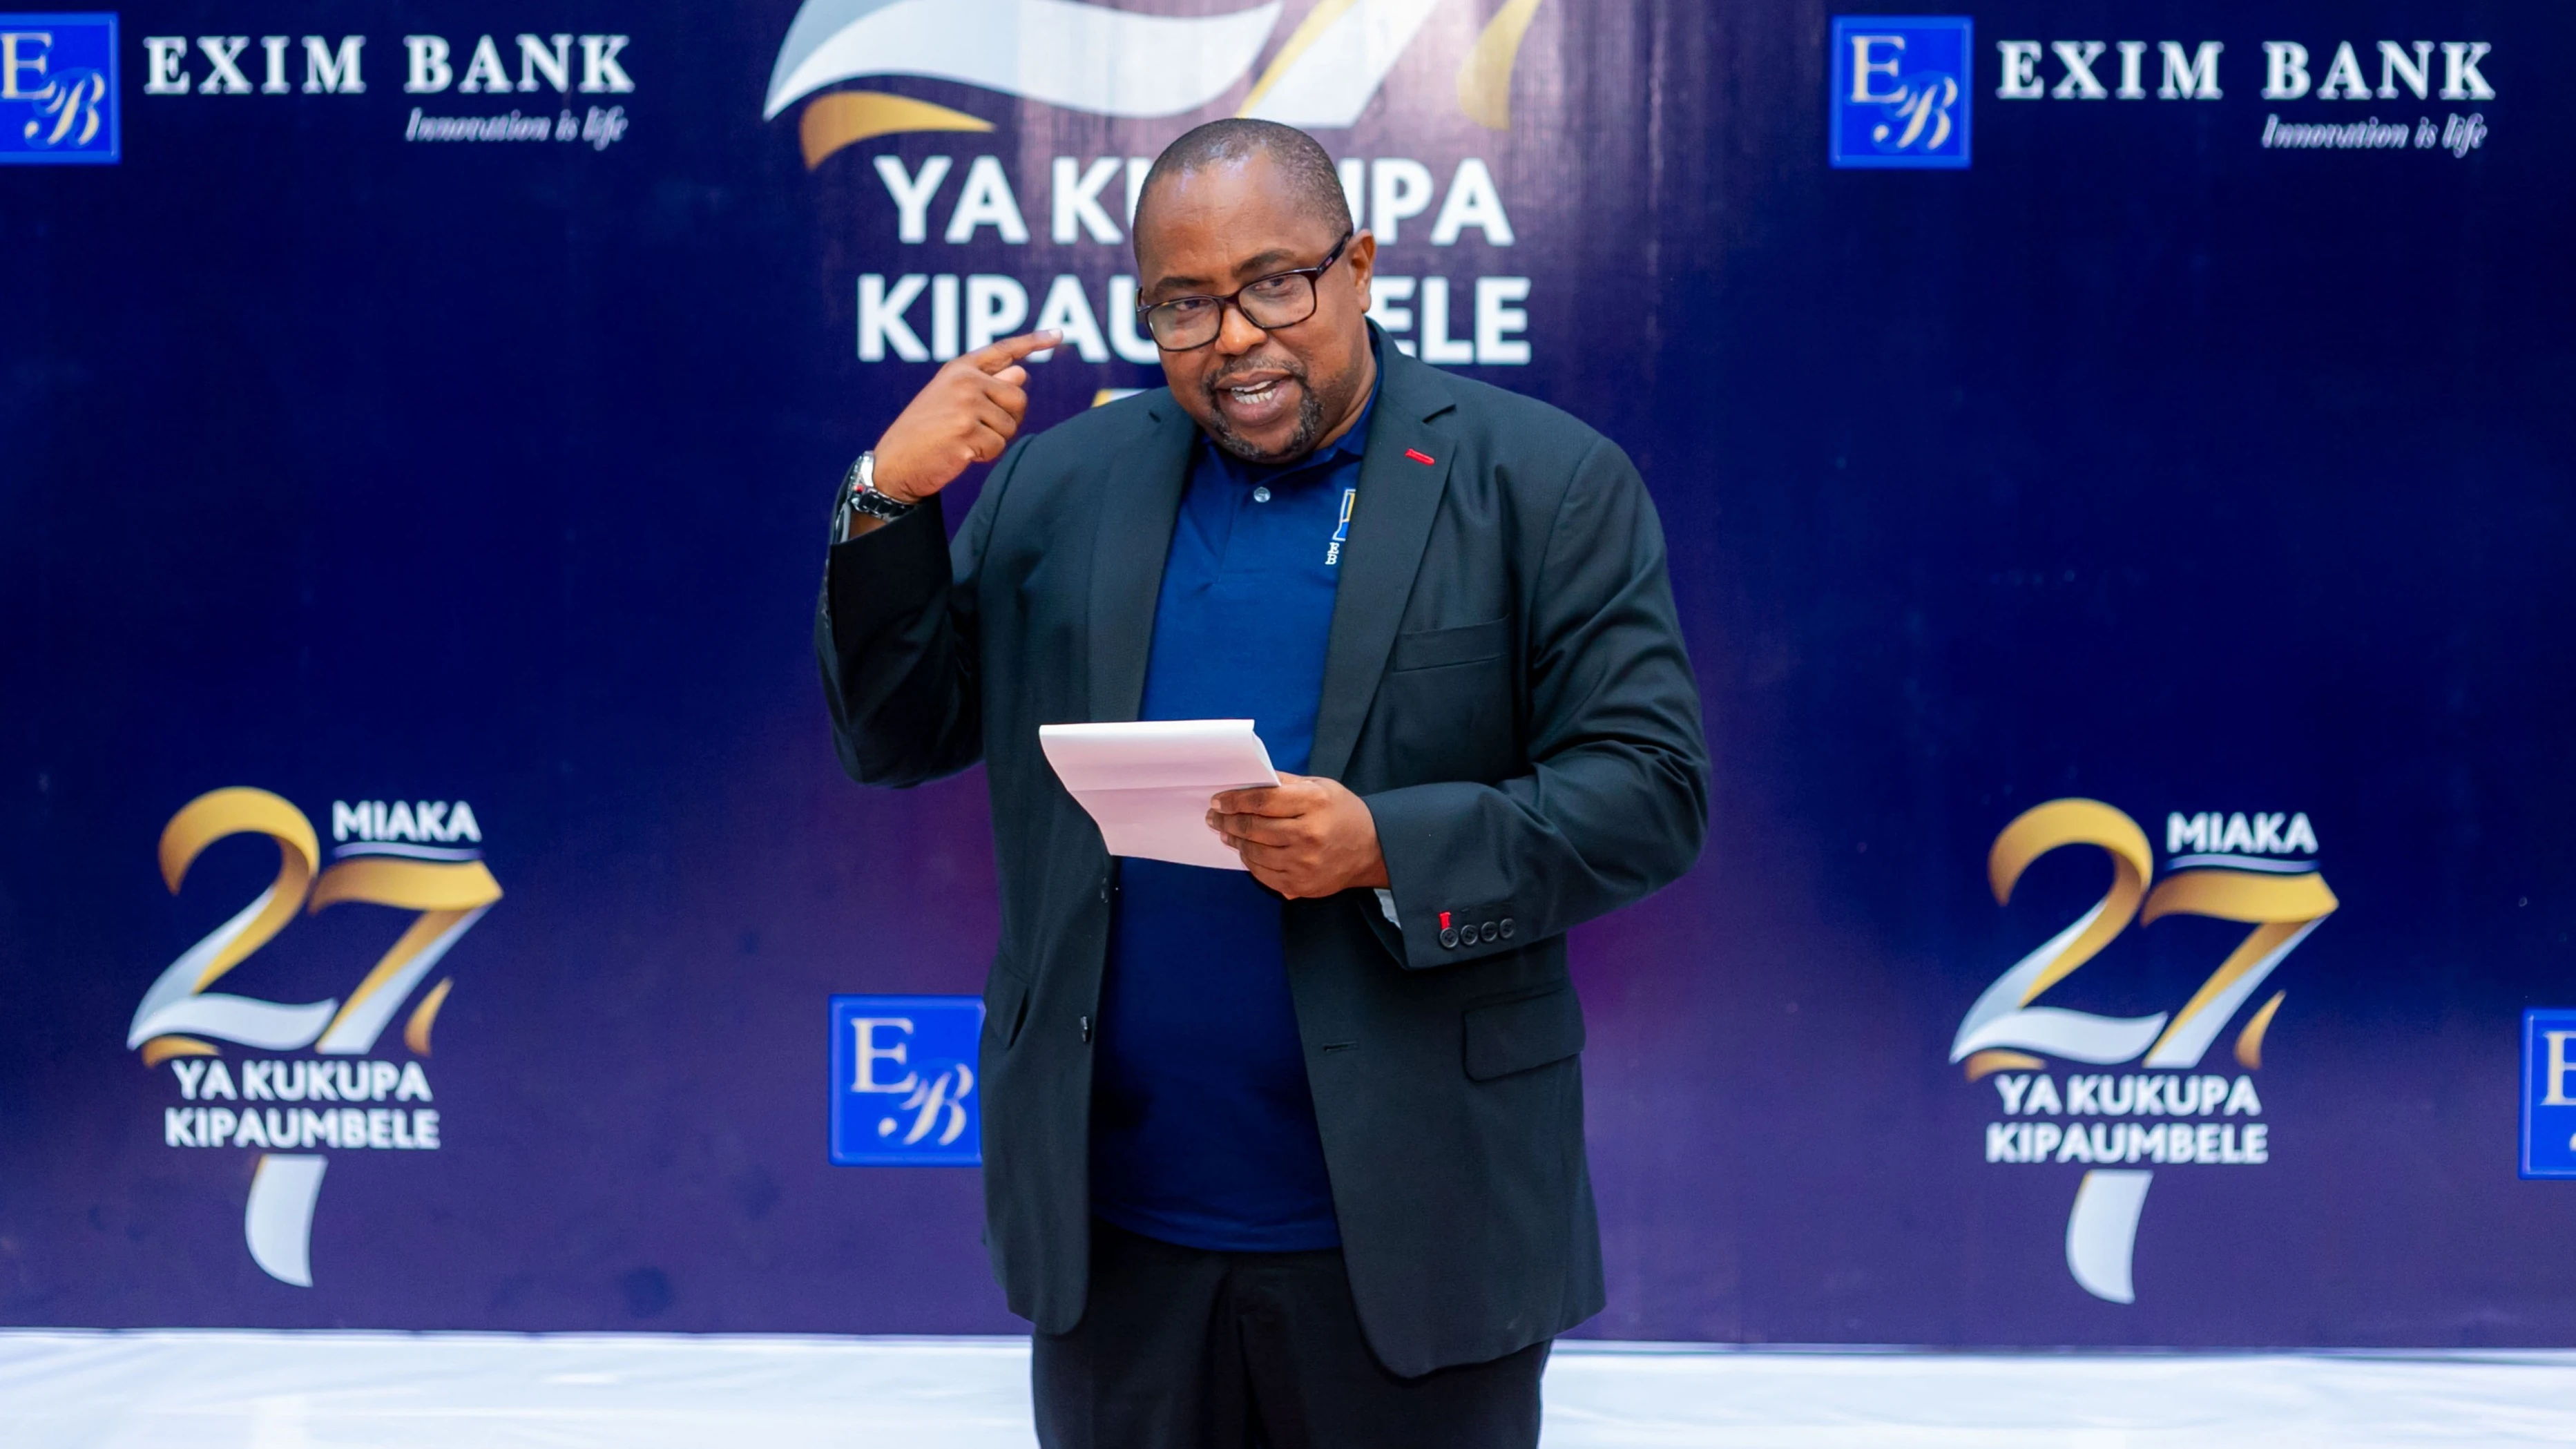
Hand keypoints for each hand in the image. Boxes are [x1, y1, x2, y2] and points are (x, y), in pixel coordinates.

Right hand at [870, 330, 1061, 502]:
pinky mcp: (967, 431)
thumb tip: (1023, 372)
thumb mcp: (952, 400)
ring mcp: (966, 404)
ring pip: (1011, 425)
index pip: (1004, 350)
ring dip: (994, 440)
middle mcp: (964, 380)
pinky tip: (961, 453)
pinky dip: (985, 455)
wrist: (895, 463)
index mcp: (960, 369)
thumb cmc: (925, 432)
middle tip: (978, 429)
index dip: (1034, 342)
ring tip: (963, 440)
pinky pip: (999, 446)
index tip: (1060, 333)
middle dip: (1007, 418)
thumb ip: (987, 385)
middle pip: (1019, 397)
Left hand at [1207, 772, 1389, 900]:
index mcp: (1314, 803)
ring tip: (1228, 833)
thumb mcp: (1320, 786)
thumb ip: (1284, 783)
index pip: (1262, 800)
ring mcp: (1304, 863)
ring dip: (1236, 841)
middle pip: (1254, 827)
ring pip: (1254, 852)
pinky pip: (1263, 874)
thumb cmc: (1342, 813)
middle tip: (1215, 816)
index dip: (1235, 800)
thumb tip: (1248, 782)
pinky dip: (1250, 862)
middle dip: (1228, 821)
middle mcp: (1309, 834)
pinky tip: (1246, 851)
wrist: (1372, 849)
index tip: (1218, 800)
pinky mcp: (1300, 884)